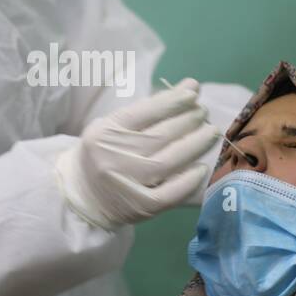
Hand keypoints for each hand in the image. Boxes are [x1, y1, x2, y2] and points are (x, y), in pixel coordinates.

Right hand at [55, 78, 218, 229]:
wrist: (85, 196)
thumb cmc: (105, 153)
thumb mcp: (114, 127)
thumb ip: (149, 110)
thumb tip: (190, 88)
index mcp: (103, 133)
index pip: (144, 112)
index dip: (172, 101)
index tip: (192, 92)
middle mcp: (112, 158)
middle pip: (160, 136)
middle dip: (188, 120)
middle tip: (203, 112)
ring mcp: (127, 184)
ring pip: (168, 162)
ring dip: (195, 145)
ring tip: (210, 132)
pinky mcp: (141, 207)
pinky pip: (171, 193)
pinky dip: (189, 180)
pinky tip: (202, 167)